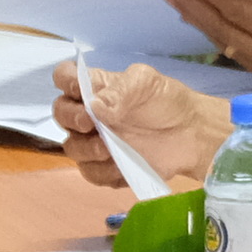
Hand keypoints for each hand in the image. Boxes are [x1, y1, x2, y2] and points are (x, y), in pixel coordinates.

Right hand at [49, 59, 225, 194]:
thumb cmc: (166, 102)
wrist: (191, 134)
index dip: (65, 82)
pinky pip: (91, 173)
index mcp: (96, 88)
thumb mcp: (147, 83)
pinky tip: (120, 166)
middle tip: (90, 123)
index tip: (78, 89)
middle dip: (71, 118)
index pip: (65, 77)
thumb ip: (120, 90)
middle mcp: (89, 114)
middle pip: (60, 113)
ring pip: (72, 147)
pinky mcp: (106, 168)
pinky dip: (102, 172)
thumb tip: (94, 105)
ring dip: (85, 149)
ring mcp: (95, 142)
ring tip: (108, 148)